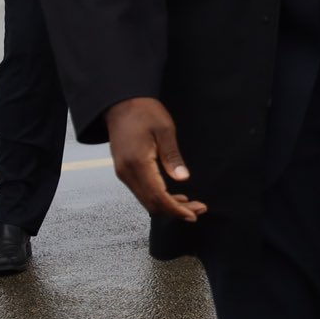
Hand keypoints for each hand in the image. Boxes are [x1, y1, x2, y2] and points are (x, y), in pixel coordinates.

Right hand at [104, 97, 206, 222]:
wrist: (121, 104)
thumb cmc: (144, 112)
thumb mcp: (164, 129)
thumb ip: (172, 156)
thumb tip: (183, 179)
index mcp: (137, 163)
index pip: (157, 196)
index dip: (175, 209)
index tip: (192, 214)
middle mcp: (127, 173)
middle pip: (151, 203)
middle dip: (175, 211)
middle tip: (198, 210)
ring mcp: (123, 173)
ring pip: (146, 200)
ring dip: (167, 206)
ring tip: (190, 205)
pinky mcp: (125, 171)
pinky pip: (142, 192)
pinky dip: (159, 198)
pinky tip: (174, 197)